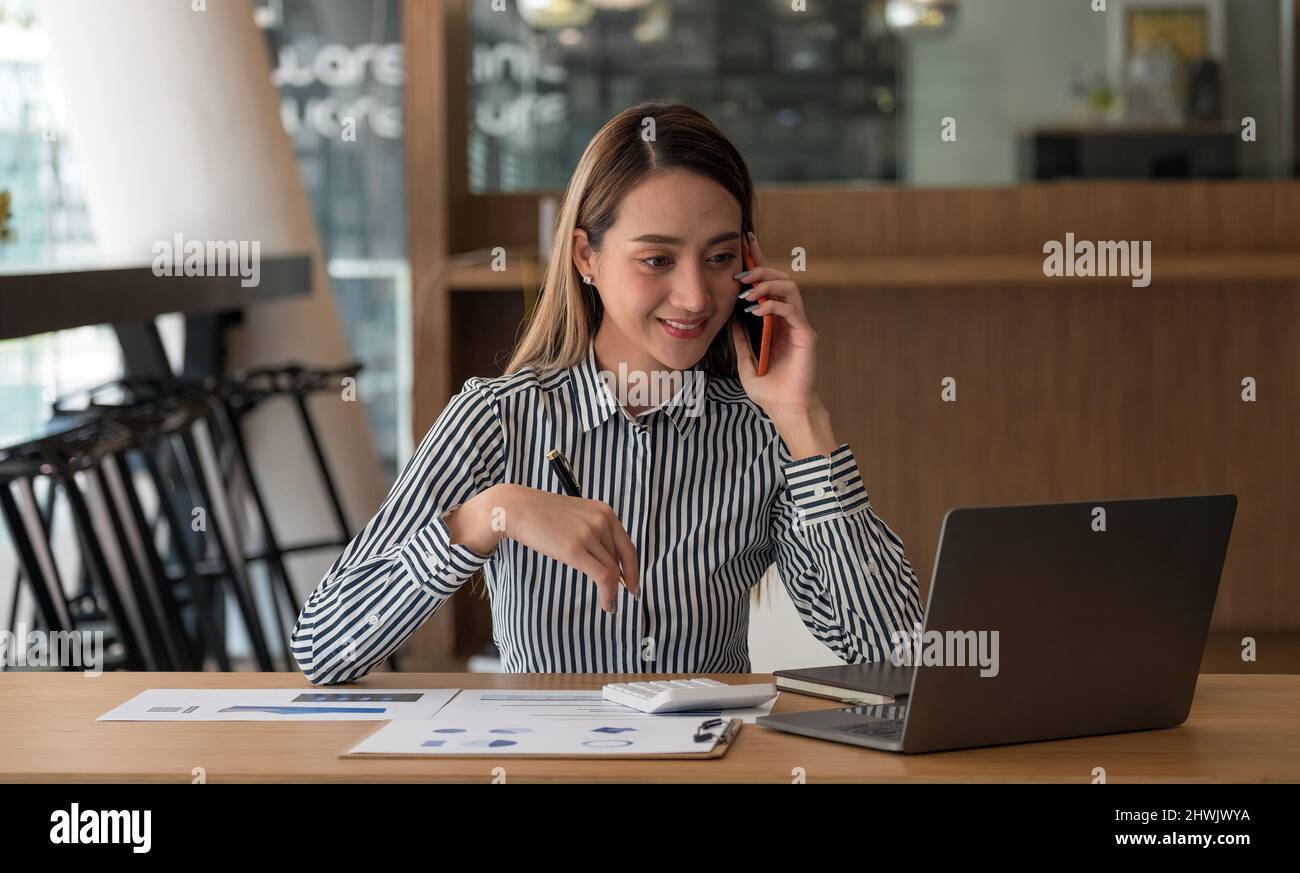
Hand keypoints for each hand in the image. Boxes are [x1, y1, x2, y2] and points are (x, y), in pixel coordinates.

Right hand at [446, 484, 639, 613]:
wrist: (517, 508)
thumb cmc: (543, 515)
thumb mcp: (577, 516)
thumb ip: (595, 533)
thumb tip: (608, 561)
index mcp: (605, 512)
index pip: (628, 545)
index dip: (634, 568)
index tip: (634, 583)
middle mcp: (602, 521)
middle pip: (621, 559)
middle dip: (624, 581)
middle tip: (624, 596)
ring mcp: (589, 534)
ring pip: (613, 570)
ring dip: (614, 592)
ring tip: (610, 604)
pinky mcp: (575, 549)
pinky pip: (603, 576)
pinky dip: (608, 594)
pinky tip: (607, 604)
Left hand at [730, 233, 836, 455]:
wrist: (786, 409)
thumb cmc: (769, 389)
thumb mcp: (745, 360)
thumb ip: (741, 337)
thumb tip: (730, 315)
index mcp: (776, 321)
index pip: (768, 285)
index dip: (758, 262)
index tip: (746, 242)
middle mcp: (790, 319)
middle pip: (781, 278)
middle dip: (761, 268)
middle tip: (741, 271)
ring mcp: (799, 325)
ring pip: (789, 287)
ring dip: (767, 283)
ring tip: (747, 292)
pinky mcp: (806, 336)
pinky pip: (791, 310)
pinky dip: (773, 305)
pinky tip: (755, 311)